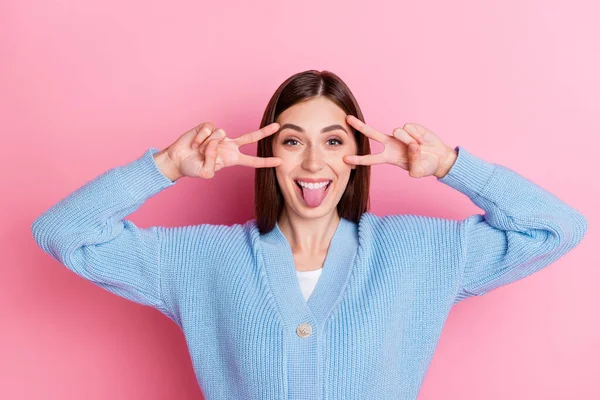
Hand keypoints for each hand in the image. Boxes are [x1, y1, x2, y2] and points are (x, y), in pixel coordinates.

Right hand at [162, 122, 281, 179]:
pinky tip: (194, 142)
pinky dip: (200, 137)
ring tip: (198, 150)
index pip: (252, 161)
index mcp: (231, 159)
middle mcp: (229, 146)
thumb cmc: (193, 168)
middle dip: (264, 132)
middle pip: (251, 138)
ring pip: (221, 134)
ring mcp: (220, 136)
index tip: (279, 161)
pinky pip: (209, 129)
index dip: (265, 162)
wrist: (178, 159)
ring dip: (207, 143)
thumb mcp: (205, 172)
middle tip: (278, 126)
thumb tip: (216, 143)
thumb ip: (212, 162)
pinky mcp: (208, 127)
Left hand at [343, 115, 456, 177]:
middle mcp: (391, 144)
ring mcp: (400, 135)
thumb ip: (414, 161)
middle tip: (347, 119)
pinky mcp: (411, 127)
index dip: (358, 159)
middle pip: (372, 134)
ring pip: (399, 132)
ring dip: (411, 140)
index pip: (371, 159)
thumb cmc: (426, 166)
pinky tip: (423, 140)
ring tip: (420, 147)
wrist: (439, 157)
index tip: (345, 158)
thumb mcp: (419, 171)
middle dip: (360, 126)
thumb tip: (410, 144)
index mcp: (389, 157)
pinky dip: (419, 135)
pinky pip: (411, 128)